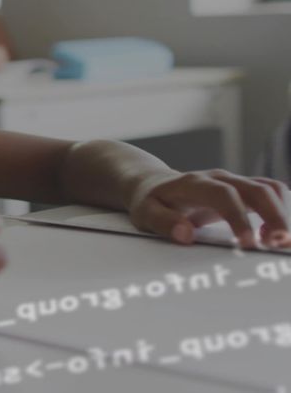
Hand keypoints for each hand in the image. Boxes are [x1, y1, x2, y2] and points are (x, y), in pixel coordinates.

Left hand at [127, 170, 290, 248]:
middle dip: (273, 216)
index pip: (224, 195)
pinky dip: (281, 209)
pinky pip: (271, 192)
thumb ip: (163, 222)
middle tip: (279, 243)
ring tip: (282, 242)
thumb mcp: (145, 212)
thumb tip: (186, 235)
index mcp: (195, 184)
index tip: (248, 243)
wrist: (153, 184)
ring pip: (269, 189)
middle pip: (257, 189)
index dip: (239, 217)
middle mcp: (219, 178)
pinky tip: (276, 232)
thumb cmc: (150, 201)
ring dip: (282, 213)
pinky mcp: (242, 189)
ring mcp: (234, 182)